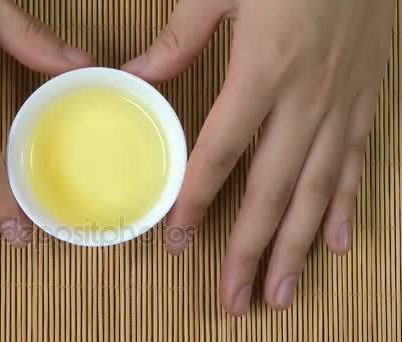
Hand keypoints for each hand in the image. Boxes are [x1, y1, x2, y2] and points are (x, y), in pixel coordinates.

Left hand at [123, 0, 393, 314]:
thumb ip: (178, 39)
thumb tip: (135, 75)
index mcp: (262, 72)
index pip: (220, 154)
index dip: (197, 200)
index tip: (178, 239)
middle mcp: (305, 100)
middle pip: (273, 191)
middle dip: (251, 250)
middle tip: (236, 299)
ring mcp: (341, 104)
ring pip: (319, 191)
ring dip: (299, 247)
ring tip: (282, 291)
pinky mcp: (365, 99)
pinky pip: (357, 163)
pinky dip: (347, 206)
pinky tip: (338, 243)